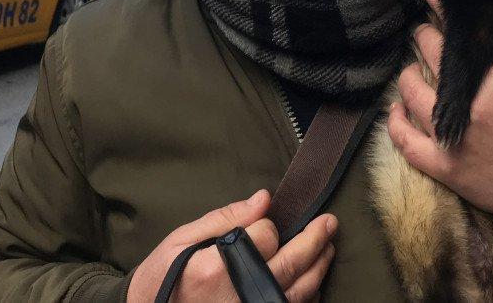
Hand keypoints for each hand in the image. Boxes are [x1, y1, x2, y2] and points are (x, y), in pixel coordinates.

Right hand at [126, 189, 336, 302]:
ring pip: (300, 290)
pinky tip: (312, 281)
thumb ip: (225, 218)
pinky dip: (308, 295)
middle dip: (316, 239)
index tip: (264, 220)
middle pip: (293, 262)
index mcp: (220, 266)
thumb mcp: (182, 240)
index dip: (269, 223)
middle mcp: (241, 294)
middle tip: (329, 223)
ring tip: (328, 246)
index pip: (266, 234)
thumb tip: (264, 199)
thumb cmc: (162, 278)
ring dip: (319, 266)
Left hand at [386, 0, 492, 229]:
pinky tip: (394, 110)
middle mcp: (470, 104)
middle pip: (431, 58)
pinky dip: (394, 122)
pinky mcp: (442, 166)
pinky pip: (404, 140)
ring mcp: (451, 136)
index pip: (460, 36)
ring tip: (411, 70)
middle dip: (423, 38)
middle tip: (421, 31)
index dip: (441, 13)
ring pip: (410, 94)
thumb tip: (485, 34)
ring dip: (408, 77)